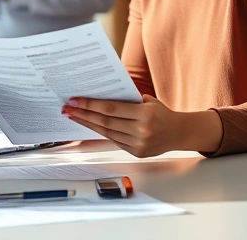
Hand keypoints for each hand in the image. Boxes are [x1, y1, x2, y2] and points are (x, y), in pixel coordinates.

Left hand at [62, 95, 222, 157]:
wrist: (179, 133)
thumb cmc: (161, 112)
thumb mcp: (147, 101)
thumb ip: (127, 99)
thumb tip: (99, 93)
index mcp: (144, 114)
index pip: (111, 109)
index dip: (90, 104)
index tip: (74, 101)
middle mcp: (141, 130)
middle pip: (105, 122)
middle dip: (83, 115)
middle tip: (66, 108)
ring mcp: (138, 144)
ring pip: (106, 133)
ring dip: (87, 124)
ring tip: (73, 116)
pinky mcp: (136, 153)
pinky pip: (113, 140)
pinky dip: (100, 132)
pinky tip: (89, 125)